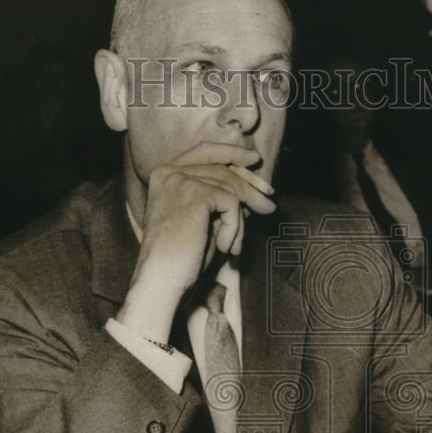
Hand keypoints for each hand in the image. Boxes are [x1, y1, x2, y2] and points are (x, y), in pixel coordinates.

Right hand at [116, 142, 275, 341]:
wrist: (162, 280)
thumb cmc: (180, 259)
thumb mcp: (203, 222)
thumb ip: (219, 202)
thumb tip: (252, 191)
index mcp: (164, 175)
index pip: (204, 152)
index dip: (231, 153)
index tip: (254, 160)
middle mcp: (169, 172)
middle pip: (222, 168)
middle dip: (250, 186)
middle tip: (269, 206)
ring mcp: (180, 180)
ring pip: (230, 188)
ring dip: (239, 221)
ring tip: (235, 246)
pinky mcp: (195, 194)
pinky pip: (232, 203)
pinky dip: (234, 227)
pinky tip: (225, 247)